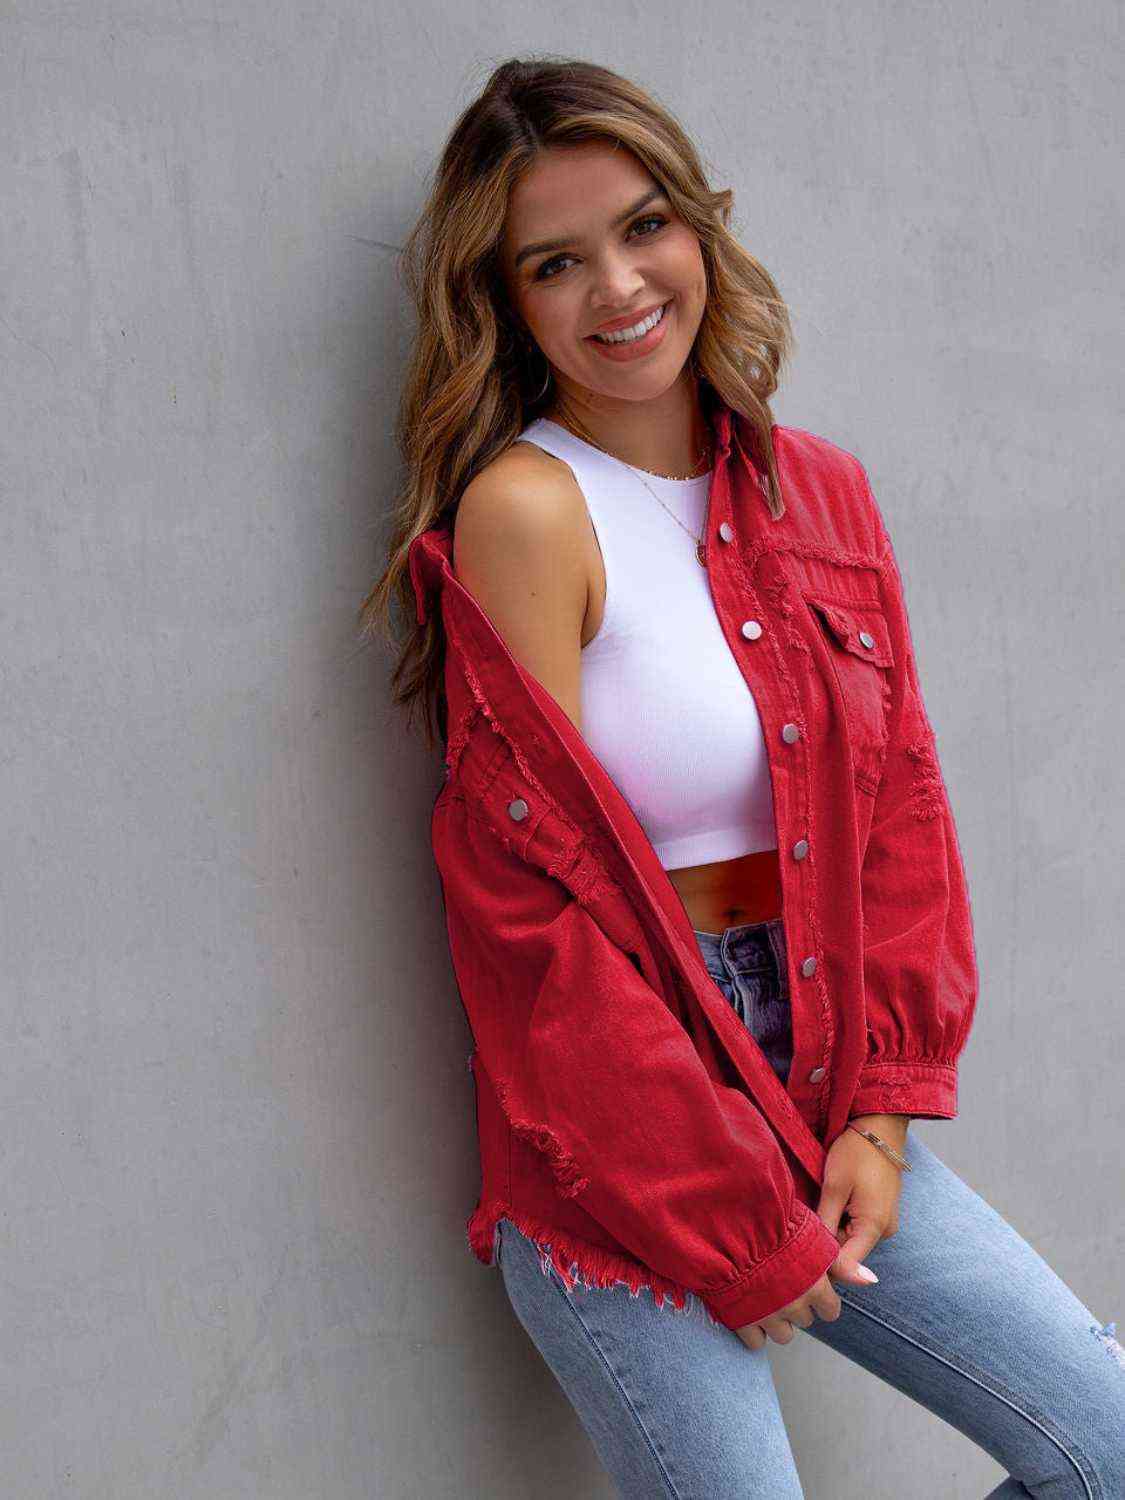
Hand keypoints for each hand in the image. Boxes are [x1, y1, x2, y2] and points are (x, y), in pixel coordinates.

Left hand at [734, 1114, 907, 1350]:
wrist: (880, 1126)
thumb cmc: (856, 1151)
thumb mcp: (834, 1186)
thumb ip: (827, 1225)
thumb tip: (820, 1260)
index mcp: (874, 1228)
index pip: (846, 1266)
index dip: (821, 1265)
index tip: (798, 1255)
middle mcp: (883, 1231)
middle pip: (847, 1253)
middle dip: (824, 1244)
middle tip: (801, 1224)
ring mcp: (883, 1222)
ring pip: (849, 1239)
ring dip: (830, 1230)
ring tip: (814, 1209)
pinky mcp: (878, 1211)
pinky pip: (855, 1226)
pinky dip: (839, 1220)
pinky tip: (827, 1204)